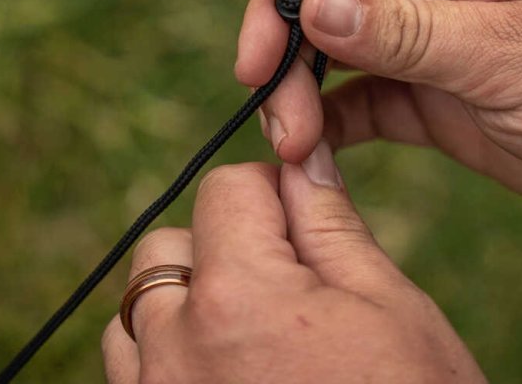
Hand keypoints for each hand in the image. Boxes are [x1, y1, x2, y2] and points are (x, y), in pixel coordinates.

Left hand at [102, 156, 485, 383]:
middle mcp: (175, 351)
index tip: (307, 225)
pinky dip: (166, 356)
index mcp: (238, 298)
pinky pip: (131, 373)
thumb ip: (330, 224)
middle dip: (223, 245)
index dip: (273, 192)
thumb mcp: (389, 308)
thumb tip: (305, 158)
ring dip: (185, 303)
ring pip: (138, 311)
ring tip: (254, 335)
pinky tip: (229, 374)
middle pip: (167, 246)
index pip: (224, 189)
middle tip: (290, 286)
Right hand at [236, 0, 521, 227]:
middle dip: (291, 56)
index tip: (254, 57)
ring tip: (292, 148)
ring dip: (305, 95)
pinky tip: (314, 152)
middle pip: (331, 3)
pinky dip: (334, 125)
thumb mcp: (508, 51)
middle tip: (275, 121)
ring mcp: (439, 40)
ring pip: (342, 56)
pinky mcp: (444, 96)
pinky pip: (370, 101)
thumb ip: (404, 31)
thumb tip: (309, 2)